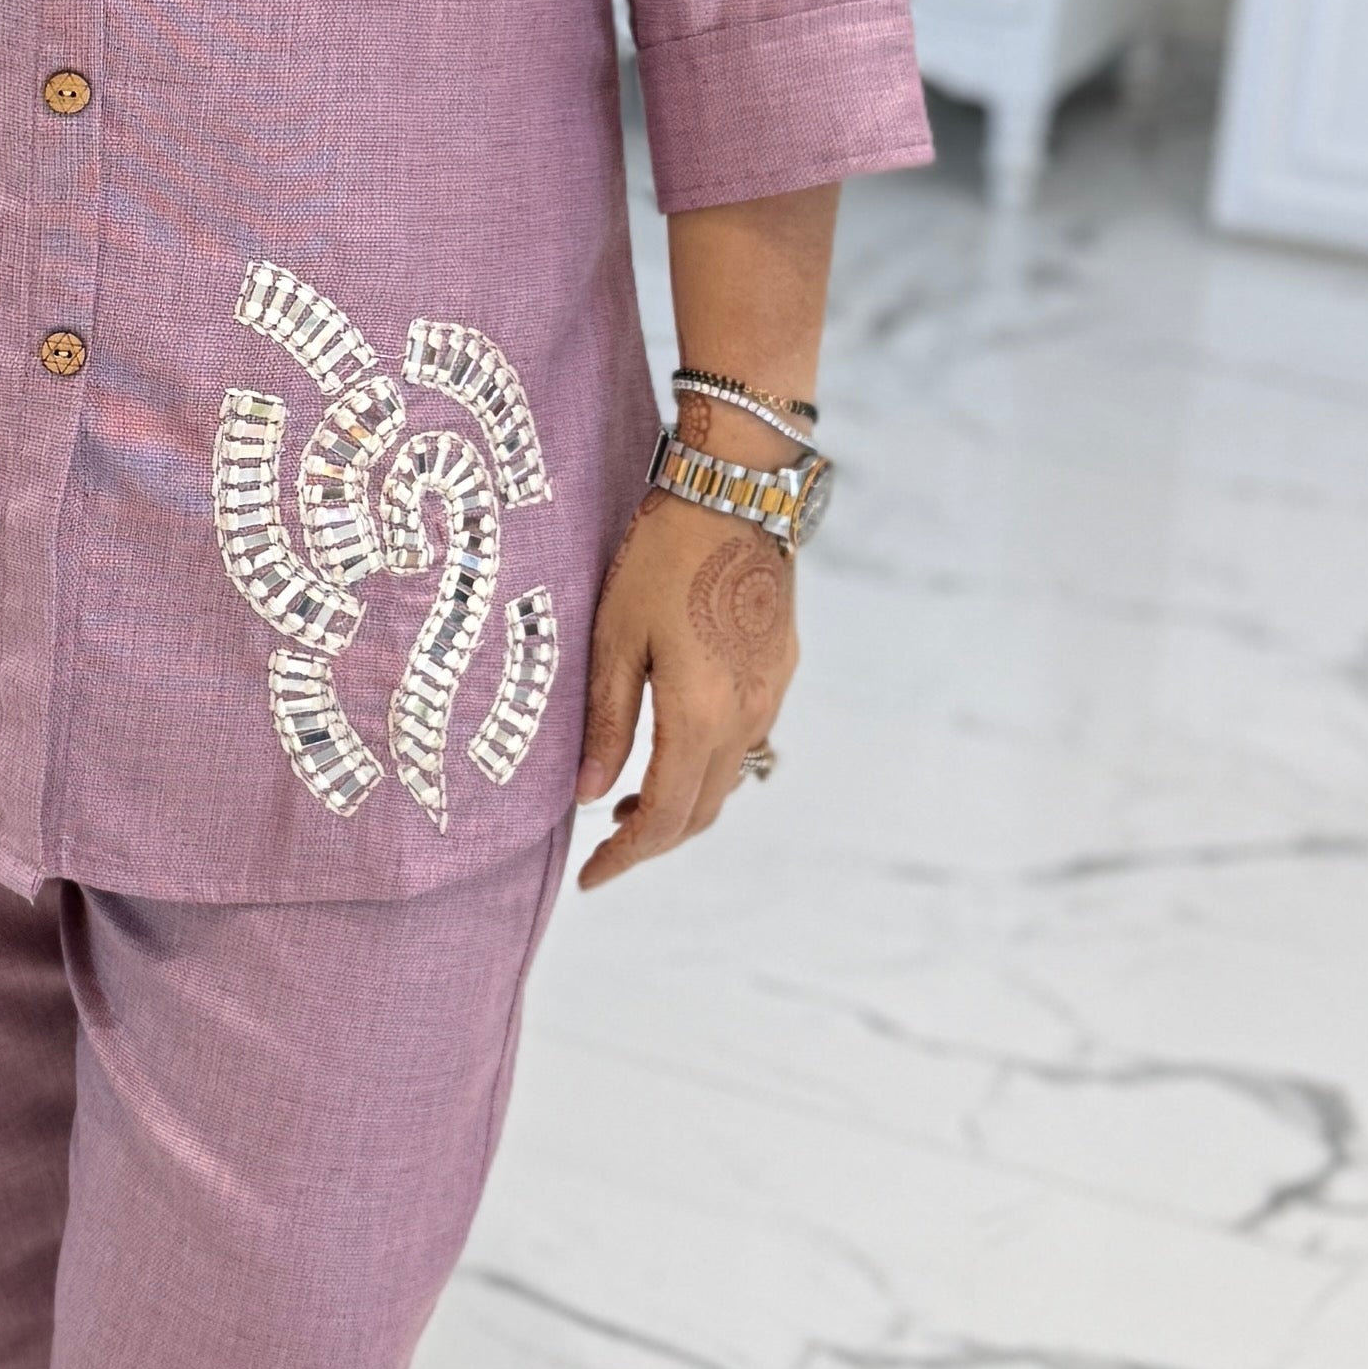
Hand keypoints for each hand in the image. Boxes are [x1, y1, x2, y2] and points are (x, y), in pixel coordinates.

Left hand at [570, 483, 797, 888]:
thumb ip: (605, 722)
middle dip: (653, 840)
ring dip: (682, 803)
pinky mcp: (780, 668)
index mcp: (700, 716)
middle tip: (606, 847)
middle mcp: (747, 716)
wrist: (736, 491)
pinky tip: (676, 746)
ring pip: (729, 779)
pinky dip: (708, 765)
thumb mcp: (614, 638)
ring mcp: (771, 693)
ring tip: (630, 801)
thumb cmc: (662, 555)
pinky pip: (747, 741)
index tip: (590, 877)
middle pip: (702, 810)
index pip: (663, 817)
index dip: (625, 856)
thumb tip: (587, 795)